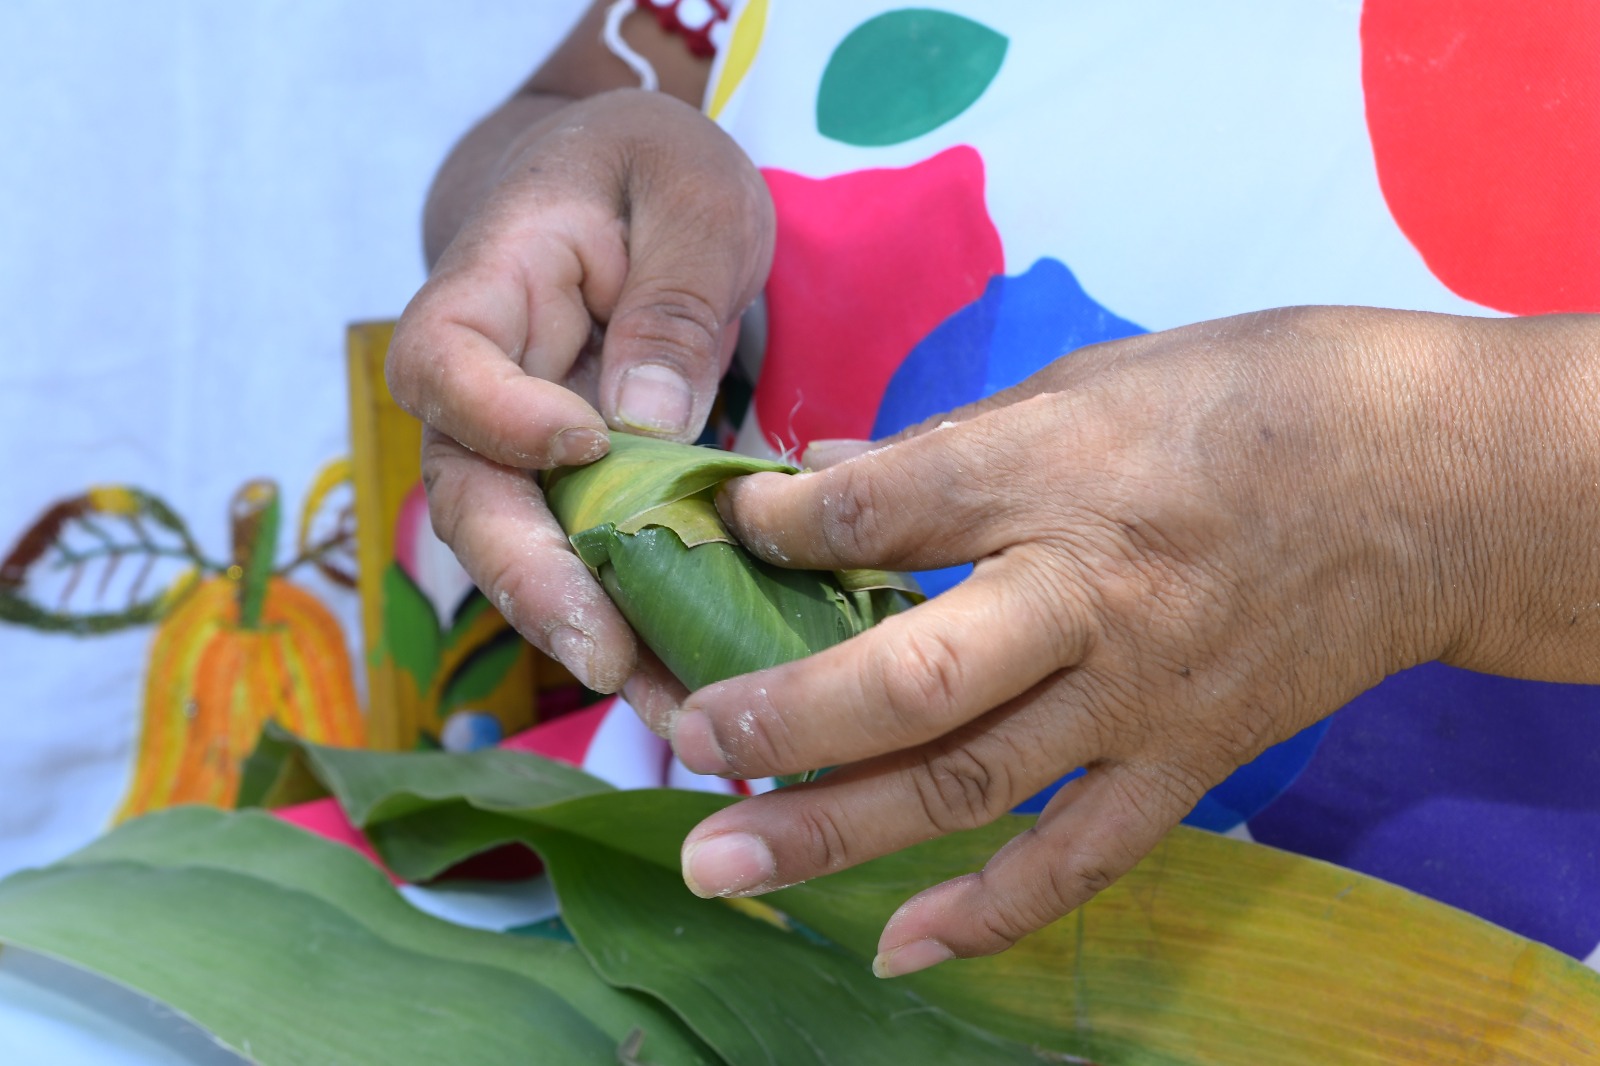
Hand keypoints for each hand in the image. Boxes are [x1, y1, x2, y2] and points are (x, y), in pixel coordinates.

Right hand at [386, 89, 773, 695]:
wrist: (627, 188)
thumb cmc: (654, 171)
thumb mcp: (691, 194)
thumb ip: (670, 299)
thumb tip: (645, 429)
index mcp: (492, 286)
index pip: (446, 361)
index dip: (498, 415)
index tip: (584, 441)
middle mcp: (485, 386)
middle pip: (469, 496)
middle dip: (533, 581)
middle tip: (606, 653)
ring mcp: (522, 448)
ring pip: (523, 555)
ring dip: (589, 634)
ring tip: (668, 704)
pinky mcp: (574, 489)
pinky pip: (587, 563)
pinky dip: (634, 626)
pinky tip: (690, 684)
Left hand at [666, 307, 1510, 976]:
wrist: (1433, 479)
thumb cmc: (1259, 396)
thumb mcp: (1098, 375)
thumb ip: (956, 440)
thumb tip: (830, 474)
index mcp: (1060, 468)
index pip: (882, 508)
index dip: (779, 524)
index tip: (719, 532)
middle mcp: (1091, 593)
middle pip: (910, 674)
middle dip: (781, 716)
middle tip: (681, 740)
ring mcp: (1140, 696)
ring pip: (969, 782)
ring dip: (835, 830)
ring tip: (720, 860)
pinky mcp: (1189, 763)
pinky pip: (1079, 859)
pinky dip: (988, 913)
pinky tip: (896, 948)